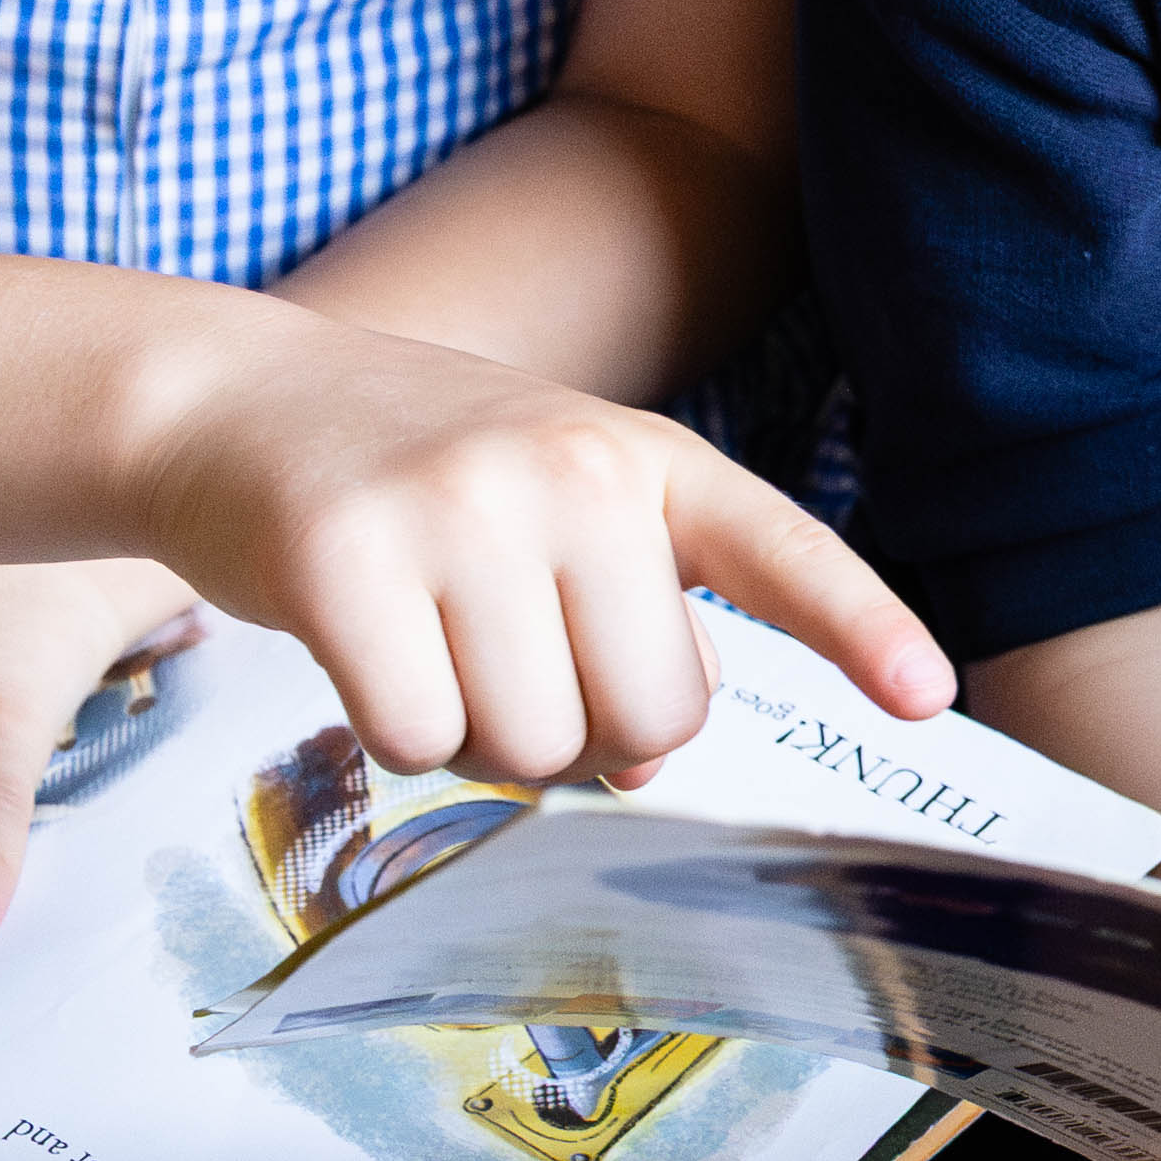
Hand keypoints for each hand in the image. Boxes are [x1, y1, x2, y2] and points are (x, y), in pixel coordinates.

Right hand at [122, 304, 950, 781]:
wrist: (232, 400)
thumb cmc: (416, 478)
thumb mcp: (555, 504)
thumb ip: (632, 610)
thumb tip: (648, 760)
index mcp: (645, 459)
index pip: (779, 548)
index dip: (861, 625)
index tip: (928, 695)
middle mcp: (569, 471)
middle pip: (649, 718)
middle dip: (583, 730)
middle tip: (504, 651)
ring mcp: (459, 509)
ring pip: (534, 747)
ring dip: (479, 735)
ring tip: (429, 633)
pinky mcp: (346, 560)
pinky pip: (419, 742)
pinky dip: (394, 732)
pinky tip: (364, 647)